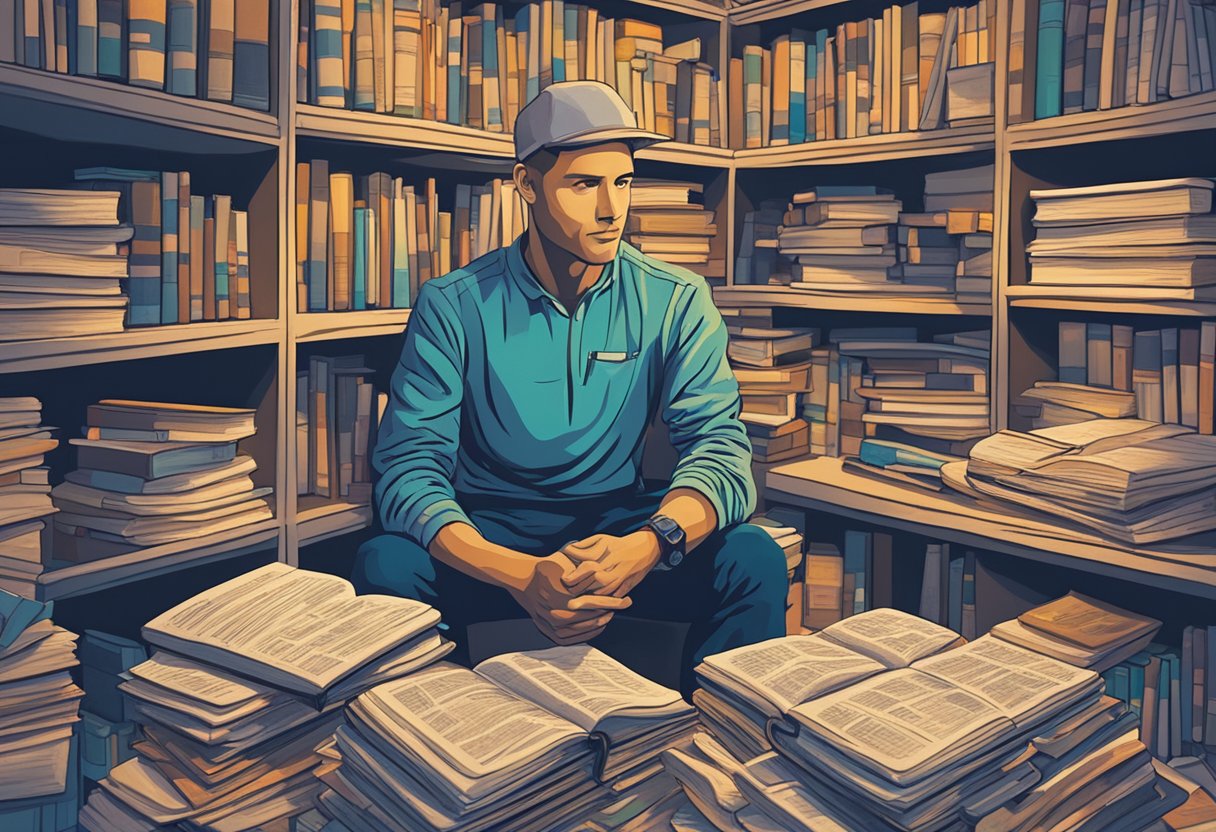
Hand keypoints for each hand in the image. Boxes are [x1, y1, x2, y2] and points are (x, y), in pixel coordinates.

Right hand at [507, 552, 631, 645]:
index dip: (613, 601)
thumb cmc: (546, 567)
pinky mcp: (550, 633)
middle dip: (610, 612)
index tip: (626, 599)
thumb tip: (602, 567)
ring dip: (601, 623)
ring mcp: (553, 626)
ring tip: (610, 615)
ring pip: (585, 629)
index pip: (596, 602)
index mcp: (563, 596)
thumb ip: (583, 565)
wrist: (523, 581)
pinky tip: (597, 627)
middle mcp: (558, 614)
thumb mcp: (564, 560)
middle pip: (592, 617)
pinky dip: (588, 634)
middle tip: (622, 606)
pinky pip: (574, 639)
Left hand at [560, 532, 662, 598]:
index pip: (590, 566)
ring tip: (577, 595)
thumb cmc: (620, 544)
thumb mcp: (602, 539)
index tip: (565, 578)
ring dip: (590, 595)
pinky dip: (602, 599)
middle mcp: (618, 566)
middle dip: (581, 587)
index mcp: (611, 553)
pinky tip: (591, 599)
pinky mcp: (628, 586)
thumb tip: (567, 550)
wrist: (648, 548)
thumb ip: (585, 545)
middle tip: (569, 589)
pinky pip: (613, 597)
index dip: (576, 574)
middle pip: (597, 581)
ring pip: (605, 591)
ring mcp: (624, 577)